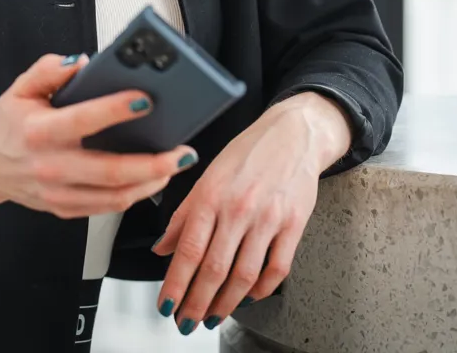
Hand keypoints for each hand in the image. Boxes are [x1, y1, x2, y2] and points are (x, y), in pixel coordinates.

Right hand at [0, 53, 198, 223]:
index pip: (83, 120)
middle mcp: (50, 166)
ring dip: (152, 183)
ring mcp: (57, 193)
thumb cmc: (9, 124)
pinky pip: (106, 207)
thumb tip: (82, 61)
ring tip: (176, 164)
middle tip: (182, 150)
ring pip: (114, 196)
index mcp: (38, 131)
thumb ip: (48, 69)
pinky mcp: (64, 208)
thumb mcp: (20, 88)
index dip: (116, 110)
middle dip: (153, 163)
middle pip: (110, 171)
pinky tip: (153, 179)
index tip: (145, 99)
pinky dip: (135, 195)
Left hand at [149, 92, 351, 333]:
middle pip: (214, 269)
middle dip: (197, 302)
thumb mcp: (206, 177)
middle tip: (187, 321)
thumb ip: (183, 215)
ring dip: (226, 303)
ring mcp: (268, 218)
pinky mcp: (294, 225)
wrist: (292, 134)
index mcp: (211, 195)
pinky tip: (248, 297)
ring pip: (244, 275)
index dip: (175, 283)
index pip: (188, 249)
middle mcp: (238, 208)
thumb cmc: (247, 153)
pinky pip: (277, 268)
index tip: (166, 305)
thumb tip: (161, 248)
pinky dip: (261, 289)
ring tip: (213, 316)